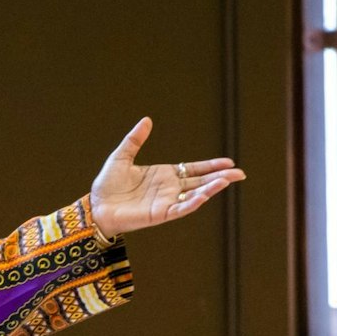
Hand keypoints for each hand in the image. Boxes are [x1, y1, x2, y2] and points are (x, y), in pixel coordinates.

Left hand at [89, 117, 243, 238]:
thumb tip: (147, 120)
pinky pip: (179, 209)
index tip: (229, 162)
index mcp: (164, 175)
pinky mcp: (158, 215)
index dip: (210, 166)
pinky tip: (204, 195)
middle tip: (240, 174)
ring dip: (211, 189)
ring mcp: (165, 202)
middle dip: (220, 178)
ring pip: (194, 196)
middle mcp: (169, 189)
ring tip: (227, 181)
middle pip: (200, 182)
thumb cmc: (107, 185)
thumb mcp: (122, 156)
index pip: (194, 170)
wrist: (95, 206)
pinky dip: (192, 203)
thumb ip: (135, 140)